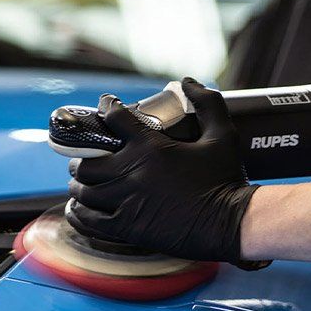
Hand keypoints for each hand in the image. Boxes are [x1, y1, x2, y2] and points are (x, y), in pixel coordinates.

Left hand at [67, 78, 259, 262]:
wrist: (232, 224)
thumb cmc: (227, 180)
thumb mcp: (223, 135)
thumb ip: (208, 103)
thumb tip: (189, 82)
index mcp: (151, 147)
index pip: (114, 118)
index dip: (106, 109)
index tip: (106, 108)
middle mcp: (132, 173)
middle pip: (86, 161)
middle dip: (83, 157)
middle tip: (89, 157)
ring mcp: (127, 203)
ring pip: (83, 191)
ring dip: (80, 185)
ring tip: (84, 183)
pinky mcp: (127, 228)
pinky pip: (88, 220)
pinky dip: (78, 213)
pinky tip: (78, 209)